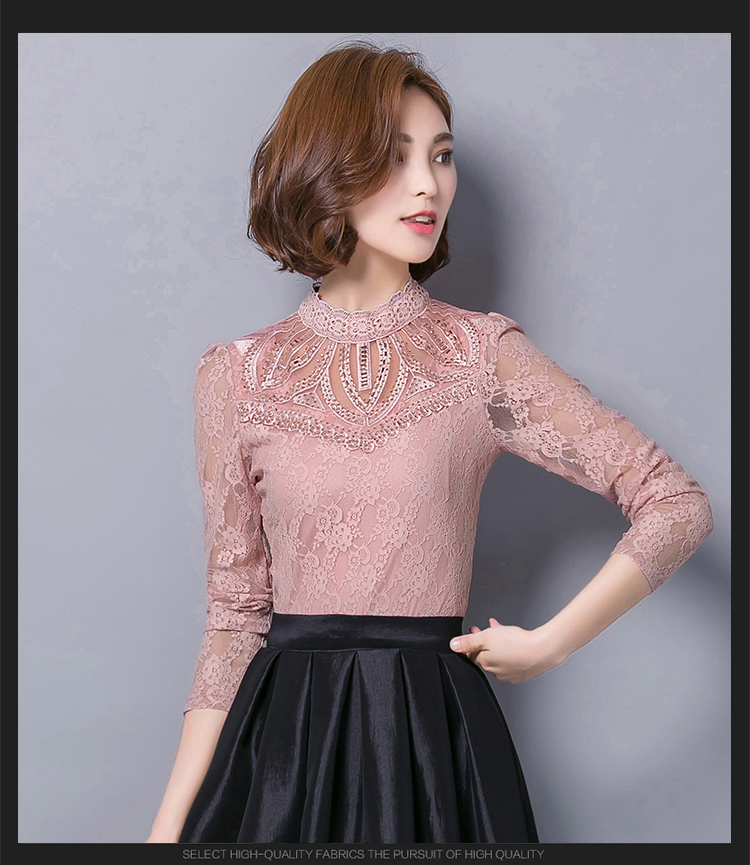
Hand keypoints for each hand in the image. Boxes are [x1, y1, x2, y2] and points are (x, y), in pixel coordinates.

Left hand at [449, 617, 564, 683]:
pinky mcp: (524, 671)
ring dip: (497, 642)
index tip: (473, 630)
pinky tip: (513, 637)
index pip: (472, 655)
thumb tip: (453, 645)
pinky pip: (512, 658)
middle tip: (483, 628)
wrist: (543, 650)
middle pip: (486, 655)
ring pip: (499, 655)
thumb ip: (468, 641)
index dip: (471, 642)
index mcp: (486, 665)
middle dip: (483, 641)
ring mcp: (511, 673)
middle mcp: (497, 672)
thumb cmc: (516, 644)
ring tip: (499, 629)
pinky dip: (509, 647)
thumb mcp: (486, 637)